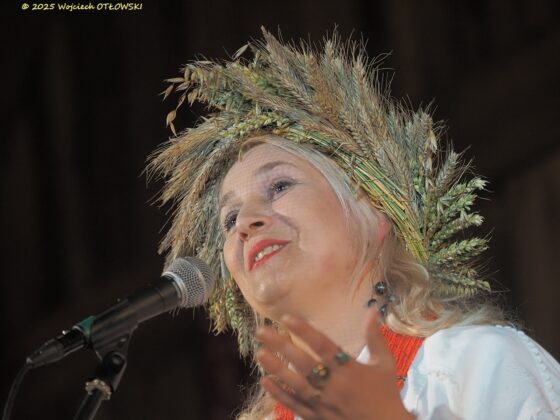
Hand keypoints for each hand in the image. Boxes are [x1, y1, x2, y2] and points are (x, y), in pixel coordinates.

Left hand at [255, 308, 413, 419]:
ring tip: (259, 353)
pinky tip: (265, 381)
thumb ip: (375, 338)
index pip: (324, 347)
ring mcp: (324, 404)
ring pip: (295, 385)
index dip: (305, 331)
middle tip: (261, 331)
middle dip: (281, 347)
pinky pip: (295, 405)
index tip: (286, 318)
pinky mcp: (317, 418)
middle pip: (304, 363)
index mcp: (350, 370)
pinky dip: (279, 394)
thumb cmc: (385, 395)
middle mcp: (334, 386)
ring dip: (276, 368)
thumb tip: (372, 310)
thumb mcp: (385, 365)